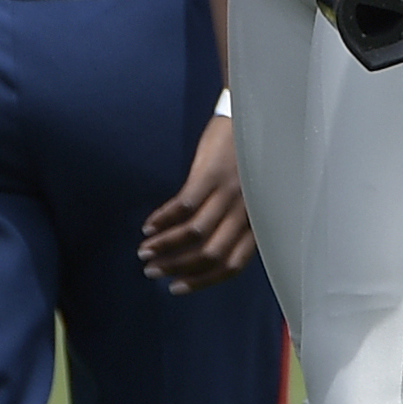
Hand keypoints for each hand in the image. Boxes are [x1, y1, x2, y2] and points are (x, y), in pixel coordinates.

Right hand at [139, 109, 255, 287]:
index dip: (202, 281)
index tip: (177, 287)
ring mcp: (229, 192)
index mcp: (257, 222)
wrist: (254, 115)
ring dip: (165, 246)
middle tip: (152, 271)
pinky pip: (183, 206)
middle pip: (210, 254)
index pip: (231, 265)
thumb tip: (206, 251)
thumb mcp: (251, 196)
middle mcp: (246, 212)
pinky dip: (163, 219)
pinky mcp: (211, 173)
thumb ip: (237, 222)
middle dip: (177, 268)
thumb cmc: (250, 158)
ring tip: (145, 250)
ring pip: (194, 233)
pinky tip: (149, 224)